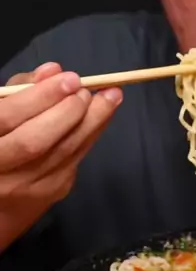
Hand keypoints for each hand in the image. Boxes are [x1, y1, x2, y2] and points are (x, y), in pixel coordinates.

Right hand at [0, 62, 122, 251]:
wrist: (0, 199)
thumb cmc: (2, 138)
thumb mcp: (0, 108)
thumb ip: (20, 89)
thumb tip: (53, 71)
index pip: (7, 118)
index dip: (40, 97)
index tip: (70, 78)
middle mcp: (0, 169)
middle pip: (35, 141)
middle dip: (68, 111)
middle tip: (86, 90)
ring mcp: (24, 187)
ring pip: (62, 153)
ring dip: (91, 122)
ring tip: (109, 97)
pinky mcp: (50, 193)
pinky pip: (74, 160)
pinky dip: (89, 135)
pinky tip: (100, 117)